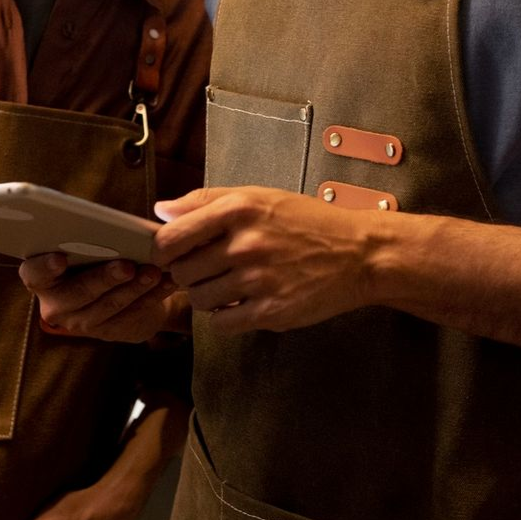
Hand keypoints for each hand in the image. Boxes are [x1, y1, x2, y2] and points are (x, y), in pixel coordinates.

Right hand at [19, 253, 179, 340]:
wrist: (114, 289)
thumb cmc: (93, 254)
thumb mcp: (83, 245)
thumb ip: (84, 237)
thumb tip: (104, 224)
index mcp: (41, 277)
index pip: (34, 274)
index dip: (44, 267)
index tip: (60, 258)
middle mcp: (55, 305)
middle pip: (78, 293)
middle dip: (105, 278)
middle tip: (127, 265)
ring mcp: (80, 322)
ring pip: (108, 307)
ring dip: (134, 289)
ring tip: (154, 272)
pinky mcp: (108, 332)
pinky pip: (131, 315)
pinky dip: (151, 297)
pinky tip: (166, 282)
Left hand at [154, 186, 376, 332]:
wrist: (359, 253)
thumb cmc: (306, 221)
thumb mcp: (258, 196)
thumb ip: (205, 201)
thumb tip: (161, 211)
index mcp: (238, 209)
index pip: (171, 237)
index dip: (162, 250)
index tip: (168, 254)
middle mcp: (245, 244)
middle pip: (182, 271)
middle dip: (187, 273)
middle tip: (206, 268)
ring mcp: (258, 280)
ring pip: (199, 299)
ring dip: (206, 295)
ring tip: (228, 284)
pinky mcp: (271, 312)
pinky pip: (222, 323)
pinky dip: (225, 316)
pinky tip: (242, 302)